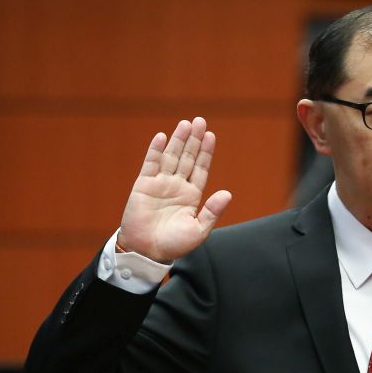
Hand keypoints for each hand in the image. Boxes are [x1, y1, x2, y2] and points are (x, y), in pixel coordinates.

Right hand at [117, 117, 231, 262]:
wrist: (147, 252)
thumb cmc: (174, 244)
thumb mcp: (199, 230)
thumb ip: (212, 211)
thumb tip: (228, 194)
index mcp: (192, 196)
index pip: (201, 168)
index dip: (206, 152)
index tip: (211, 136)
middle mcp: (177, 186)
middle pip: (187, 157)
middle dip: (194, 140)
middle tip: (200, 121)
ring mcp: (160, 184)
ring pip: (171, 157)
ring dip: (178, 140)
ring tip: (186, 123)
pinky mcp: (143, 186)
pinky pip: (150, 164)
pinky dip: (155, 150)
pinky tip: (162, 137)